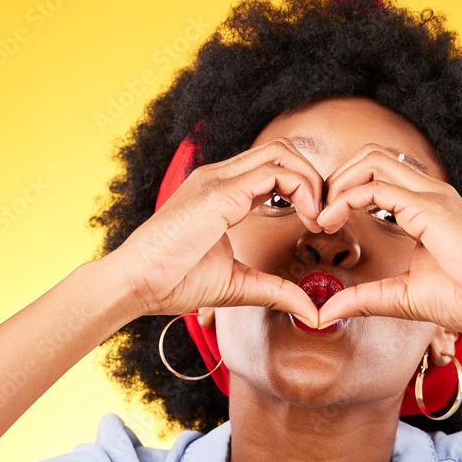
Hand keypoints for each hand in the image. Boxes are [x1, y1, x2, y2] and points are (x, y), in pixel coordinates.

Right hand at [106, 139, 323, 323]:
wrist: (136, 284)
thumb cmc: (173, 282)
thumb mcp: (237, 285)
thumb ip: (275, 291)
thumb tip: (310, 310)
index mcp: (222, 192)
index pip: (274, 168)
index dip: (304, 190)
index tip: (317, 225)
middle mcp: (220, 178)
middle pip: (283, 151)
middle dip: (315, 180)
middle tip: (326, 218)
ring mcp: (219, 180)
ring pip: (282, 152)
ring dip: (312, 182)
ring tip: (319, 219)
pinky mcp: (220, 192)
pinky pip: (275, 172)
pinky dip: (302, 190)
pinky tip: (309, 219)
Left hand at [314, 145, 461, 335]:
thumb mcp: (401, 297)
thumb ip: (364, 299)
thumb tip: (325, 312)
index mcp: (426, 207)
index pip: (377, 176)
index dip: (344, 192)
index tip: (324, 223)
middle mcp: (429, 193)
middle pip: (371, 157)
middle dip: (336, 178)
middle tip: (318, 213)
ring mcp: (431, 195)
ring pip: (371, 159)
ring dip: (338, 182)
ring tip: (323, 215)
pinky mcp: (430, 208)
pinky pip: (376, 186)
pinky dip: (346, 198)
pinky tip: (332, 220)